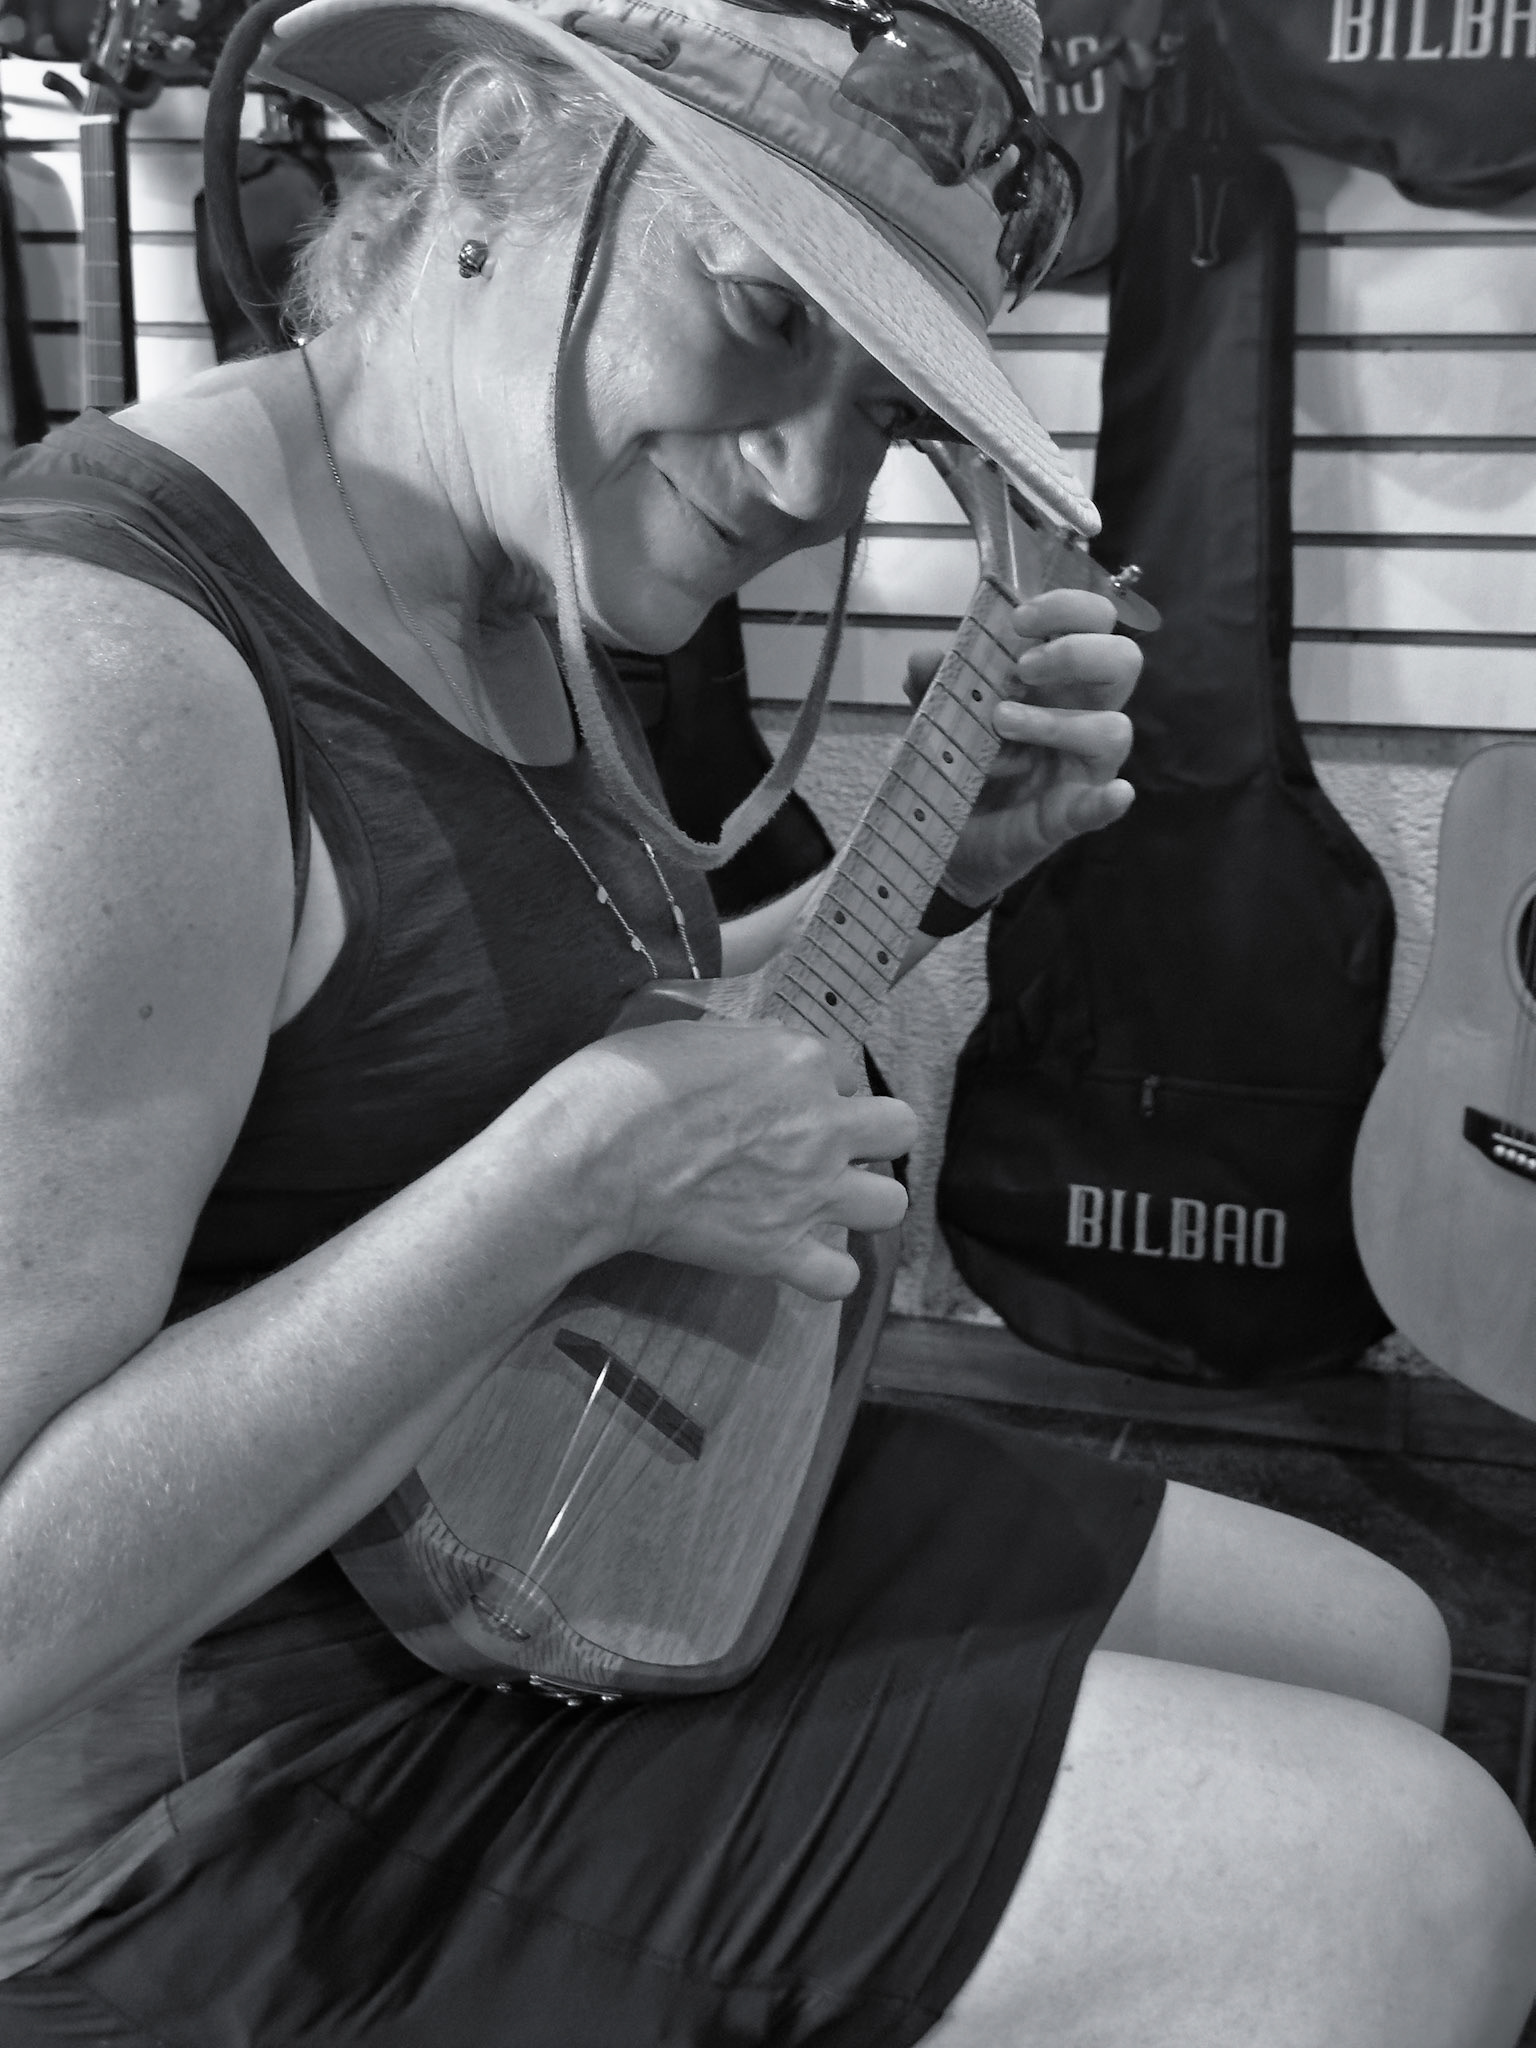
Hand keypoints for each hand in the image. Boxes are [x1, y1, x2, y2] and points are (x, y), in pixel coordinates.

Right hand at [550, 1021, 916, 1300]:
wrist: (590, 1159)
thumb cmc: (623, 1083)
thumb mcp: (687, 1026)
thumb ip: (743, 1040)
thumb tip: (760, 1048)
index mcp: (798, 1059)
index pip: (838, 1066)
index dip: (810, 1084)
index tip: (772, 1099)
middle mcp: (820, 1124)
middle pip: (898, 1127)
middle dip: (869, 1135)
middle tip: (823, 1146)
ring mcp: (807, 1191)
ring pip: (891, 1203)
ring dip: (863, 1202)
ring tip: (824, 1202)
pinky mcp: (778, 1250)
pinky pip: (840, 1278)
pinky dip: (825, 1274)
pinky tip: (800, 1258)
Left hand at [908, 588, 1139, 909]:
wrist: (944, 836)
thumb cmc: (959, 762)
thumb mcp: (939, 715)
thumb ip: (933, 683)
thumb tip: (924, 659)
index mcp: (1058, 678)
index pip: (1094, 623)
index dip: (1068, 608)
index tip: (1019, 620)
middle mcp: (1083, 712)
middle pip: (1124, 662)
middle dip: (1076, 653)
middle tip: (1022, 670)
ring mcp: (1083, 765)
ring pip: (1112, 728)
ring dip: (1057, 721)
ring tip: (1001, 724)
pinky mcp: (1071, 814)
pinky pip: (1101, 805)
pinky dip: (1108, 799)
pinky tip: (1114, 793)